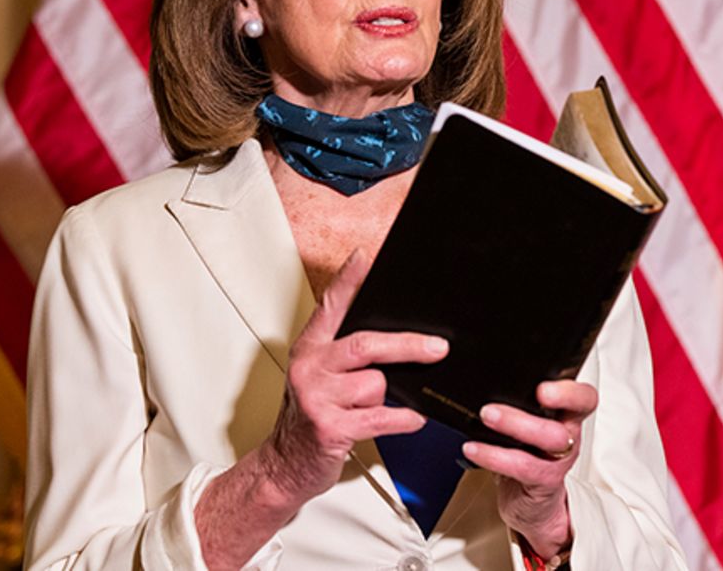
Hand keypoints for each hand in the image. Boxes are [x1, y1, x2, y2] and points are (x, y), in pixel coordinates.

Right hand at [259, 249, 448, 506]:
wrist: (285, 465)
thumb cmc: (311, 417)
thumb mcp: (319, 376)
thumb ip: (346, 353)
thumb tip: (398, 339)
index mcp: (310, 348)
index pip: (330, 306)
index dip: (348, 280)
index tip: (365, 257)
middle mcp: (310, 366)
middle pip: (366, 344)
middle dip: (407, 345)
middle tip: (438, 347)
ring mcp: (317, 396)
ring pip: (376, 383)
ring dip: (389, 397)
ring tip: (381, 406)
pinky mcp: (329, 427)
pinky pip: (381, 417)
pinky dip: (404, 419)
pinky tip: (414, 419)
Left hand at [462, 380, 598, 559]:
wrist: (533, 503)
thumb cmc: (528, 454)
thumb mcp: (529, 424)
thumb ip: (519, 402)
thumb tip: (482, 381)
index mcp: (567, 415)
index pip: (584, 398)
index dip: (569, 392)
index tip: (542, 387)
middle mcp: (568, 435)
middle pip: (566, 417)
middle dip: (531, 409)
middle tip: (493, 407)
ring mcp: (559, 459)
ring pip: (549, 440)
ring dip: (513, 426)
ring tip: (485, 418)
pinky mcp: (544, 481)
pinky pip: (523, 467)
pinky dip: (494, 456)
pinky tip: (474, 449)